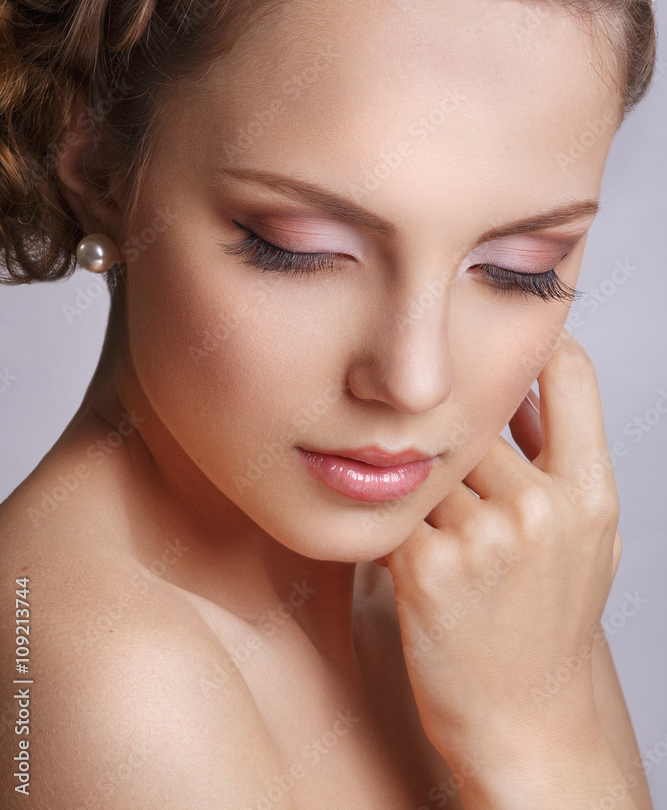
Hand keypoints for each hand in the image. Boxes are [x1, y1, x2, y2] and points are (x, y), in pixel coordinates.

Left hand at [375, 329, 622, 771]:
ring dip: (423, 482)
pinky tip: (410, 546)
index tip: (499, 348)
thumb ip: (559, 458)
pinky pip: (396, 507)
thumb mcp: (587, 540)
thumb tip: (520, 386)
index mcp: (589, 495)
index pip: (567, 373)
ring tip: (436, 522)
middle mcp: (541, 509)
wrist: (524, 724)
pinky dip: (394, 518)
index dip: (533, 348)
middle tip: (448, 464)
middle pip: (477, 416)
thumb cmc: (549, 626)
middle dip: (457, 436)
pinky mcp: (425, 568)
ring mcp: (483, 539)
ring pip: (430, 460)